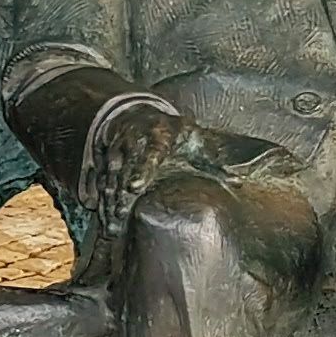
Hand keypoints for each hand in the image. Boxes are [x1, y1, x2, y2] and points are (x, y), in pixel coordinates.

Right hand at [81, 96, 227, 235]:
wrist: (139, 114)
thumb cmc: (173, 132)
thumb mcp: (195, 140)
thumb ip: (212, 162)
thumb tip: (238, 182)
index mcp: (158, 136)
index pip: (149, 152)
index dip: (140, 169)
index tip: (134, 186)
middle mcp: (133, 140)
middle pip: (123, 167)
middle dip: (119, 191)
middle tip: (117, 215)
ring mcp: (116, 148)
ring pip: (108, 173)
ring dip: (107, 197)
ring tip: (108, 222)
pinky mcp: (105, 156)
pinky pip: (98, 175)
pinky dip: (97, 192)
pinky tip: (99, 211)